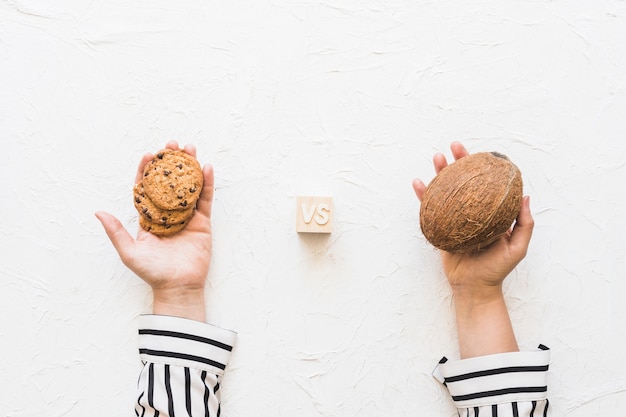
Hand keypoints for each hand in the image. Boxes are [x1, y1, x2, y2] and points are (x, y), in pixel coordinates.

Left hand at [96, 141, 213, 321]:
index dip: (147, 170)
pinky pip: (205, 199)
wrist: (178, 287)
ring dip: (190, 167)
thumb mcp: (129, 252)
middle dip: (171, 162)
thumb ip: (116, 231)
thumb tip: (98, 212)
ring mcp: (187, 216)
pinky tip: (207, 167)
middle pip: (170, 182)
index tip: (148, 154)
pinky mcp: (203, 222)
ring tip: (190, 149)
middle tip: (172, 144)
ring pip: (189, 186)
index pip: (148, 188)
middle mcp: (168, 213)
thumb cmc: (152, 272)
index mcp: (150, 218)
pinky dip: (207, 183)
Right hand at [412, 142, 533, 297]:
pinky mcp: (439, 227)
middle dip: (458, 161)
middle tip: (454, 147)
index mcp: (488, 212)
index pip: (484, 183)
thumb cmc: (497, 269)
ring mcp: (453, 217)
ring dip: (439, 172)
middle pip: (462, 181)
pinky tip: (418, 183)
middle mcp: (470, 210)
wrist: (474, 288)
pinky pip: (429, 208)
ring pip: (445, 189)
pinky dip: (422, 195)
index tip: (480, 153)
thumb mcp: (517, 247)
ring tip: (436, 158)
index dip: (481, 166)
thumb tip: (524, 195)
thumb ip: (523, 223)